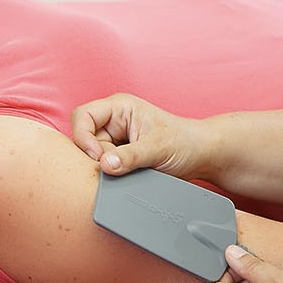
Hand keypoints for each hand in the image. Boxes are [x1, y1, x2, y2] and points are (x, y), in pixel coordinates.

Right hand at [70, 93, 207, 178]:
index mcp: (119, 107)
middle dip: (97, 157)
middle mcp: (113, 121)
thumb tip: (105, 165)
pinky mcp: (118, 157)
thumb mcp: (157, 148)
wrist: (200, 156)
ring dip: (106, 168)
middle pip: (84, 140)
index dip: (83, 137)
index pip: (83, 116)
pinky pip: (103, 168)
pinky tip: (128, 175)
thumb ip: (130, 156)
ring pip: (92, 157)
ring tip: (131, 170)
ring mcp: (115, 140)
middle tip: (118, 167)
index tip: (96, 157)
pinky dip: (111, 175)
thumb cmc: (184, 142)